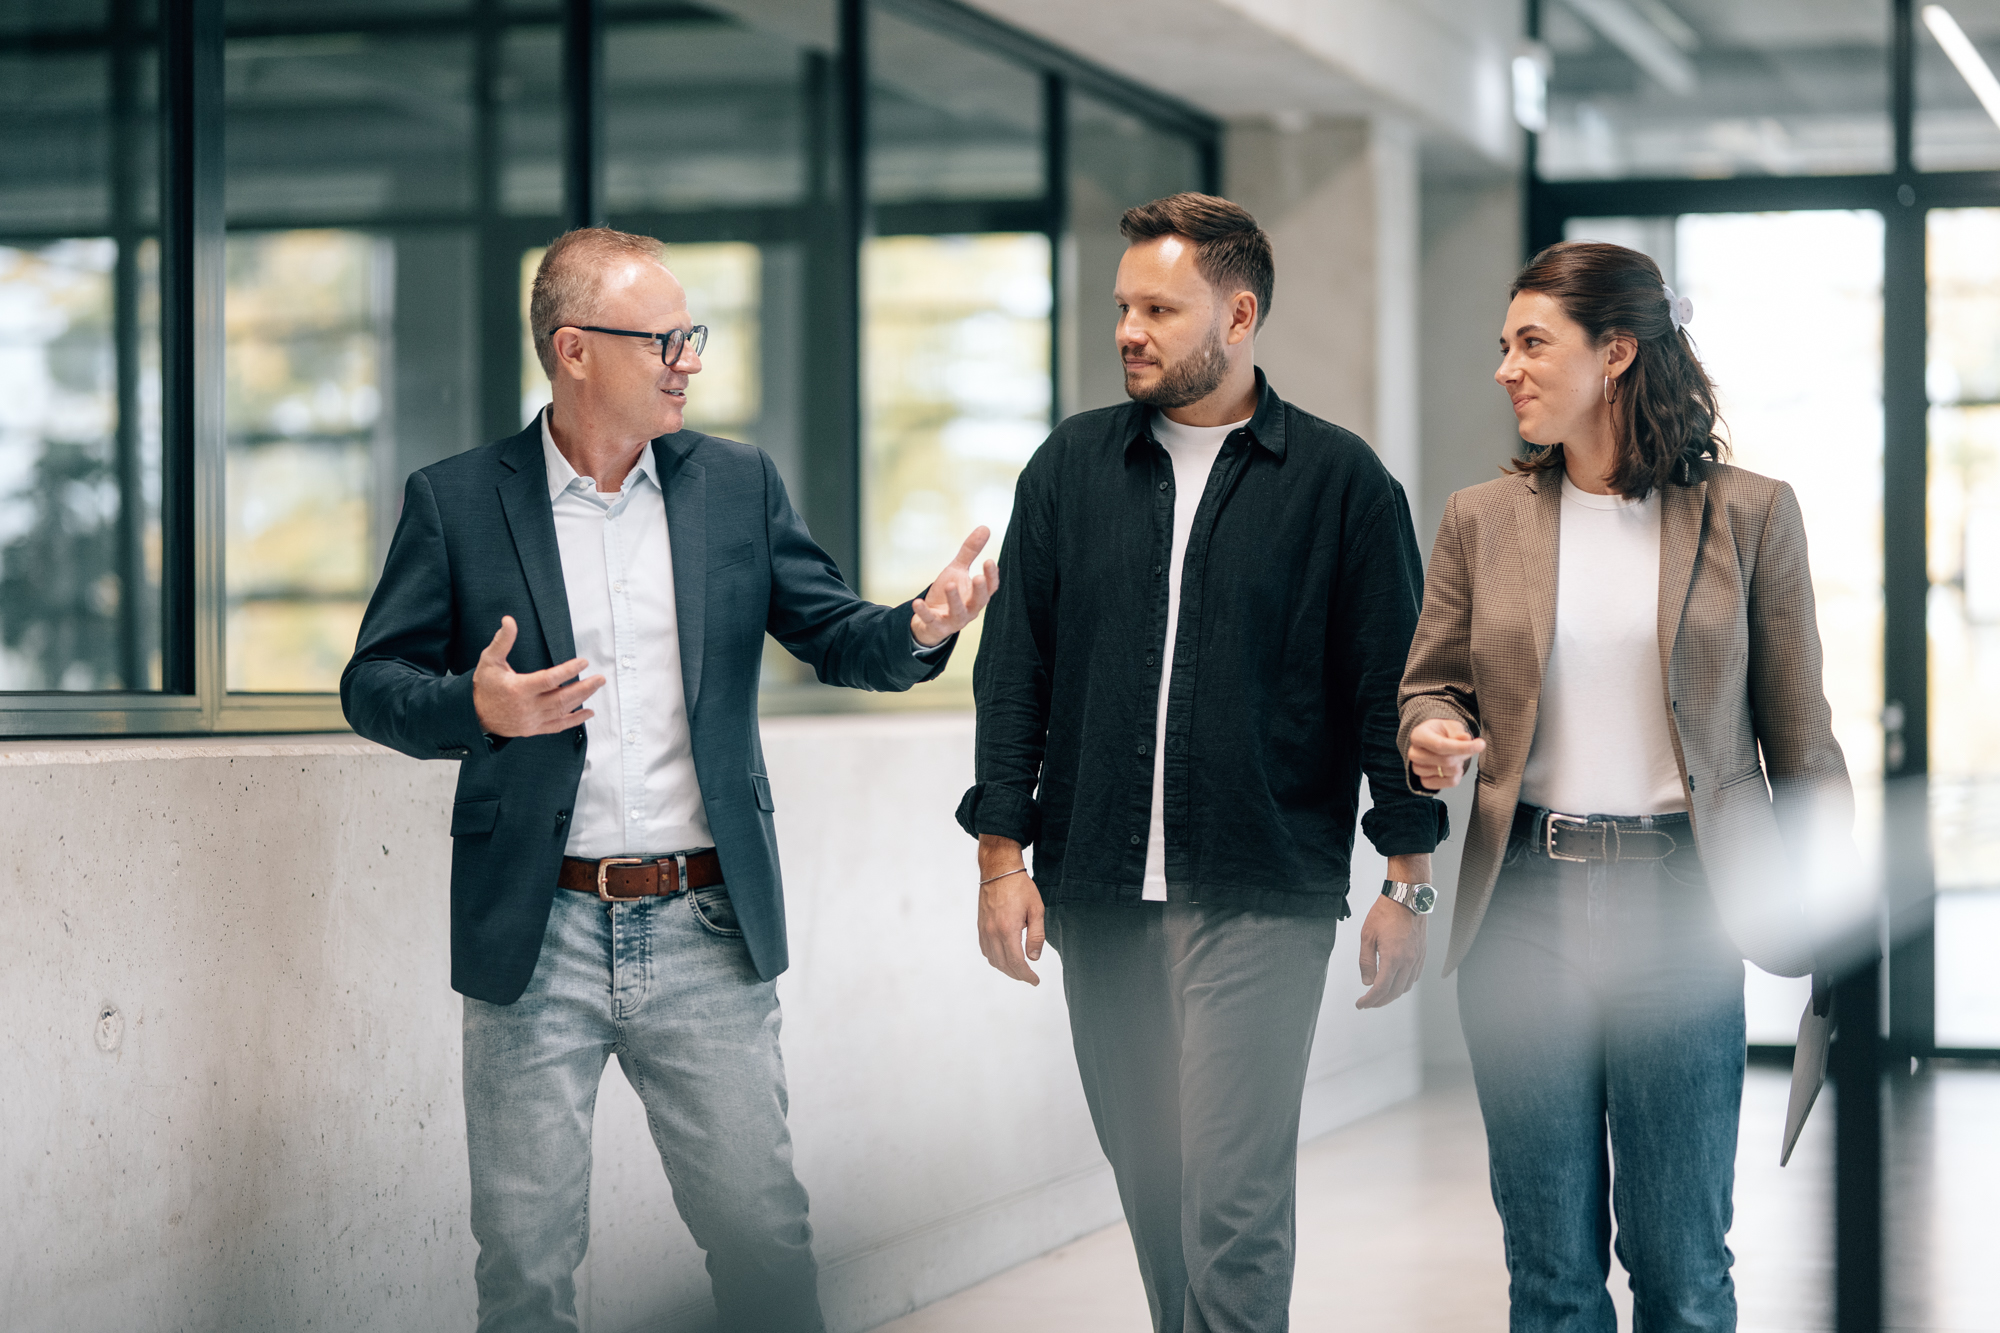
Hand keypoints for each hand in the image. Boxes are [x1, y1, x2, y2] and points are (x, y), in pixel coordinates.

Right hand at [472, 616, 605, 737]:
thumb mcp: (489, 660)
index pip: (549, 679)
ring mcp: (531, 721)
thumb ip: (502, 641)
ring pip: (562, 711)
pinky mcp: (533, 730)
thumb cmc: (483, 685)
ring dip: (582, 700)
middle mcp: (527, 707)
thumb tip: (509, 620)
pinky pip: (557, 726)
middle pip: (561, 698)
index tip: (583, 662)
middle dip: (584, 688)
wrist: (473, 714)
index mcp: (518, 689)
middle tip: (600, 678)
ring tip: (596, 687)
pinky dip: (574, 720)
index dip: (568, 671)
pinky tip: (588, 712)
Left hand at [913, 527, 998, 647]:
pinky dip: (924, 612)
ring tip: (950, 584)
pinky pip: (931, 620)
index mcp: (976, 596)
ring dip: (955, 600)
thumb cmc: (948, 593)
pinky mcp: (937, 626)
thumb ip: (970, 551)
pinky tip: (916, 602)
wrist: (931, 620)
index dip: (991, 576)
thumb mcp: (957, 570)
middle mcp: (969, 610)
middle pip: (979, 602)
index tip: (990, 561)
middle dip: (979, 590)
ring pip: (958, 613)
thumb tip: (985, 527)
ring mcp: (953, 620)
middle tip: (977, 577)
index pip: (990, 587)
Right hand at [976, 834, 1043, 985]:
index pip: (1016, 962)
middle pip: (1004, 965)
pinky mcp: (980, 926)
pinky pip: (985, 950)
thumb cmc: (1020, 887)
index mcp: (1008, 929)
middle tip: (1029, 977)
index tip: (1035, 980)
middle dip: (1017, 975)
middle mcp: (993, 933)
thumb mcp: (1036, 909)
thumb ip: (1036, 936)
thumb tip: (1033, 958)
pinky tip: (1004, 958)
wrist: (999, 870)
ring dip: (1006, 969)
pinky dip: (995, 959)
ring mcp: (984, 930)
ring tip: (1019, 970)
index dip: (1026, 975)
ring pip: (993, 960)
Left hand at [1355, 893, 1426, 1008]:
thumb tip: (1367, 982)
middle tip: (1368, 1003)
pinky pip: (1415, 976)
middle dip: (1380, 1001)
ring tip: (1380, 994)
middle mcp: (1408, 961)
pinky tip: (1396, 981)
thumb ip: (1366, 961)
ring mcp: (1417, 958)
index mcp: (1393, 958)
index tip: (1361, 1004)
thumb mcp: (1367, 936)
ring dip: (1392, 994)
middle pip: (1394, 992)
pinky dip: (1404, 984)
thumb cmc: (1385, 913)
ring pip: (1406, 986)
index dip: (1370, 1000)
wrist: (1407, 897)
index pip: (1381, 989)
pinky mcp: (1422, 954)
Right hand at [1408, 717, 1485, 789]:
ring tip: (1456, 757)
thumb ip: (1458, 732)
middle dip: (1462, 756)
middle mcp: (1414, 753)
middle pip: (1446, 761)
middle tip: (1467, 749)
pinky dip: (1457, 776)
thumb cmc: (1442, 732)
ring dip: (1460, 765)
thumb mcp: (1451, 725)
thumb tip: (1465, 738)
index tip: (1481, 745)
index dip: (1461, 747)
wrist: (1433, 741)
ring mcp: (1417, 769)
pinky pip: (1448, 783)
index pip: (1440, 745)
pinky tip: (1454, 768)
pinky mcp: (1424, 781)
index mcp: (1418, 735)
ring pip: (1449, 772)